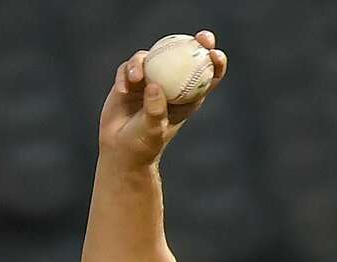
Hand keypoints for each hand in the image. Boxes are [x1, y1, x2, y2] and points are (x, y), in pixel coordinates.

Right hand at [97, 30, 227, 167]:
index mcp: (186, 99)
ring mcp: (149, 82)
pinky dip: (126, 74)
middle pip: (182, 58)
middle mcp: (170, 86)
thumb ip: (155, 109)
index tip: (215, 54)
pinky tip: (122, 89)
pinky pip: (128, 68)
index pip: (206, 77)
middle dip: (193, 43)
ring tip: (136, 78)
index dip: (215, 63)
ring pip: (151, 58)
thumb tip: (155, 86)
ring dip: (142, 62)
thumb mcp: (153, 130)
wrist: (121, 149)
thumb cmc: (143, 144)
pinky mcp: (129, 82)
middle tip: (200, 38)